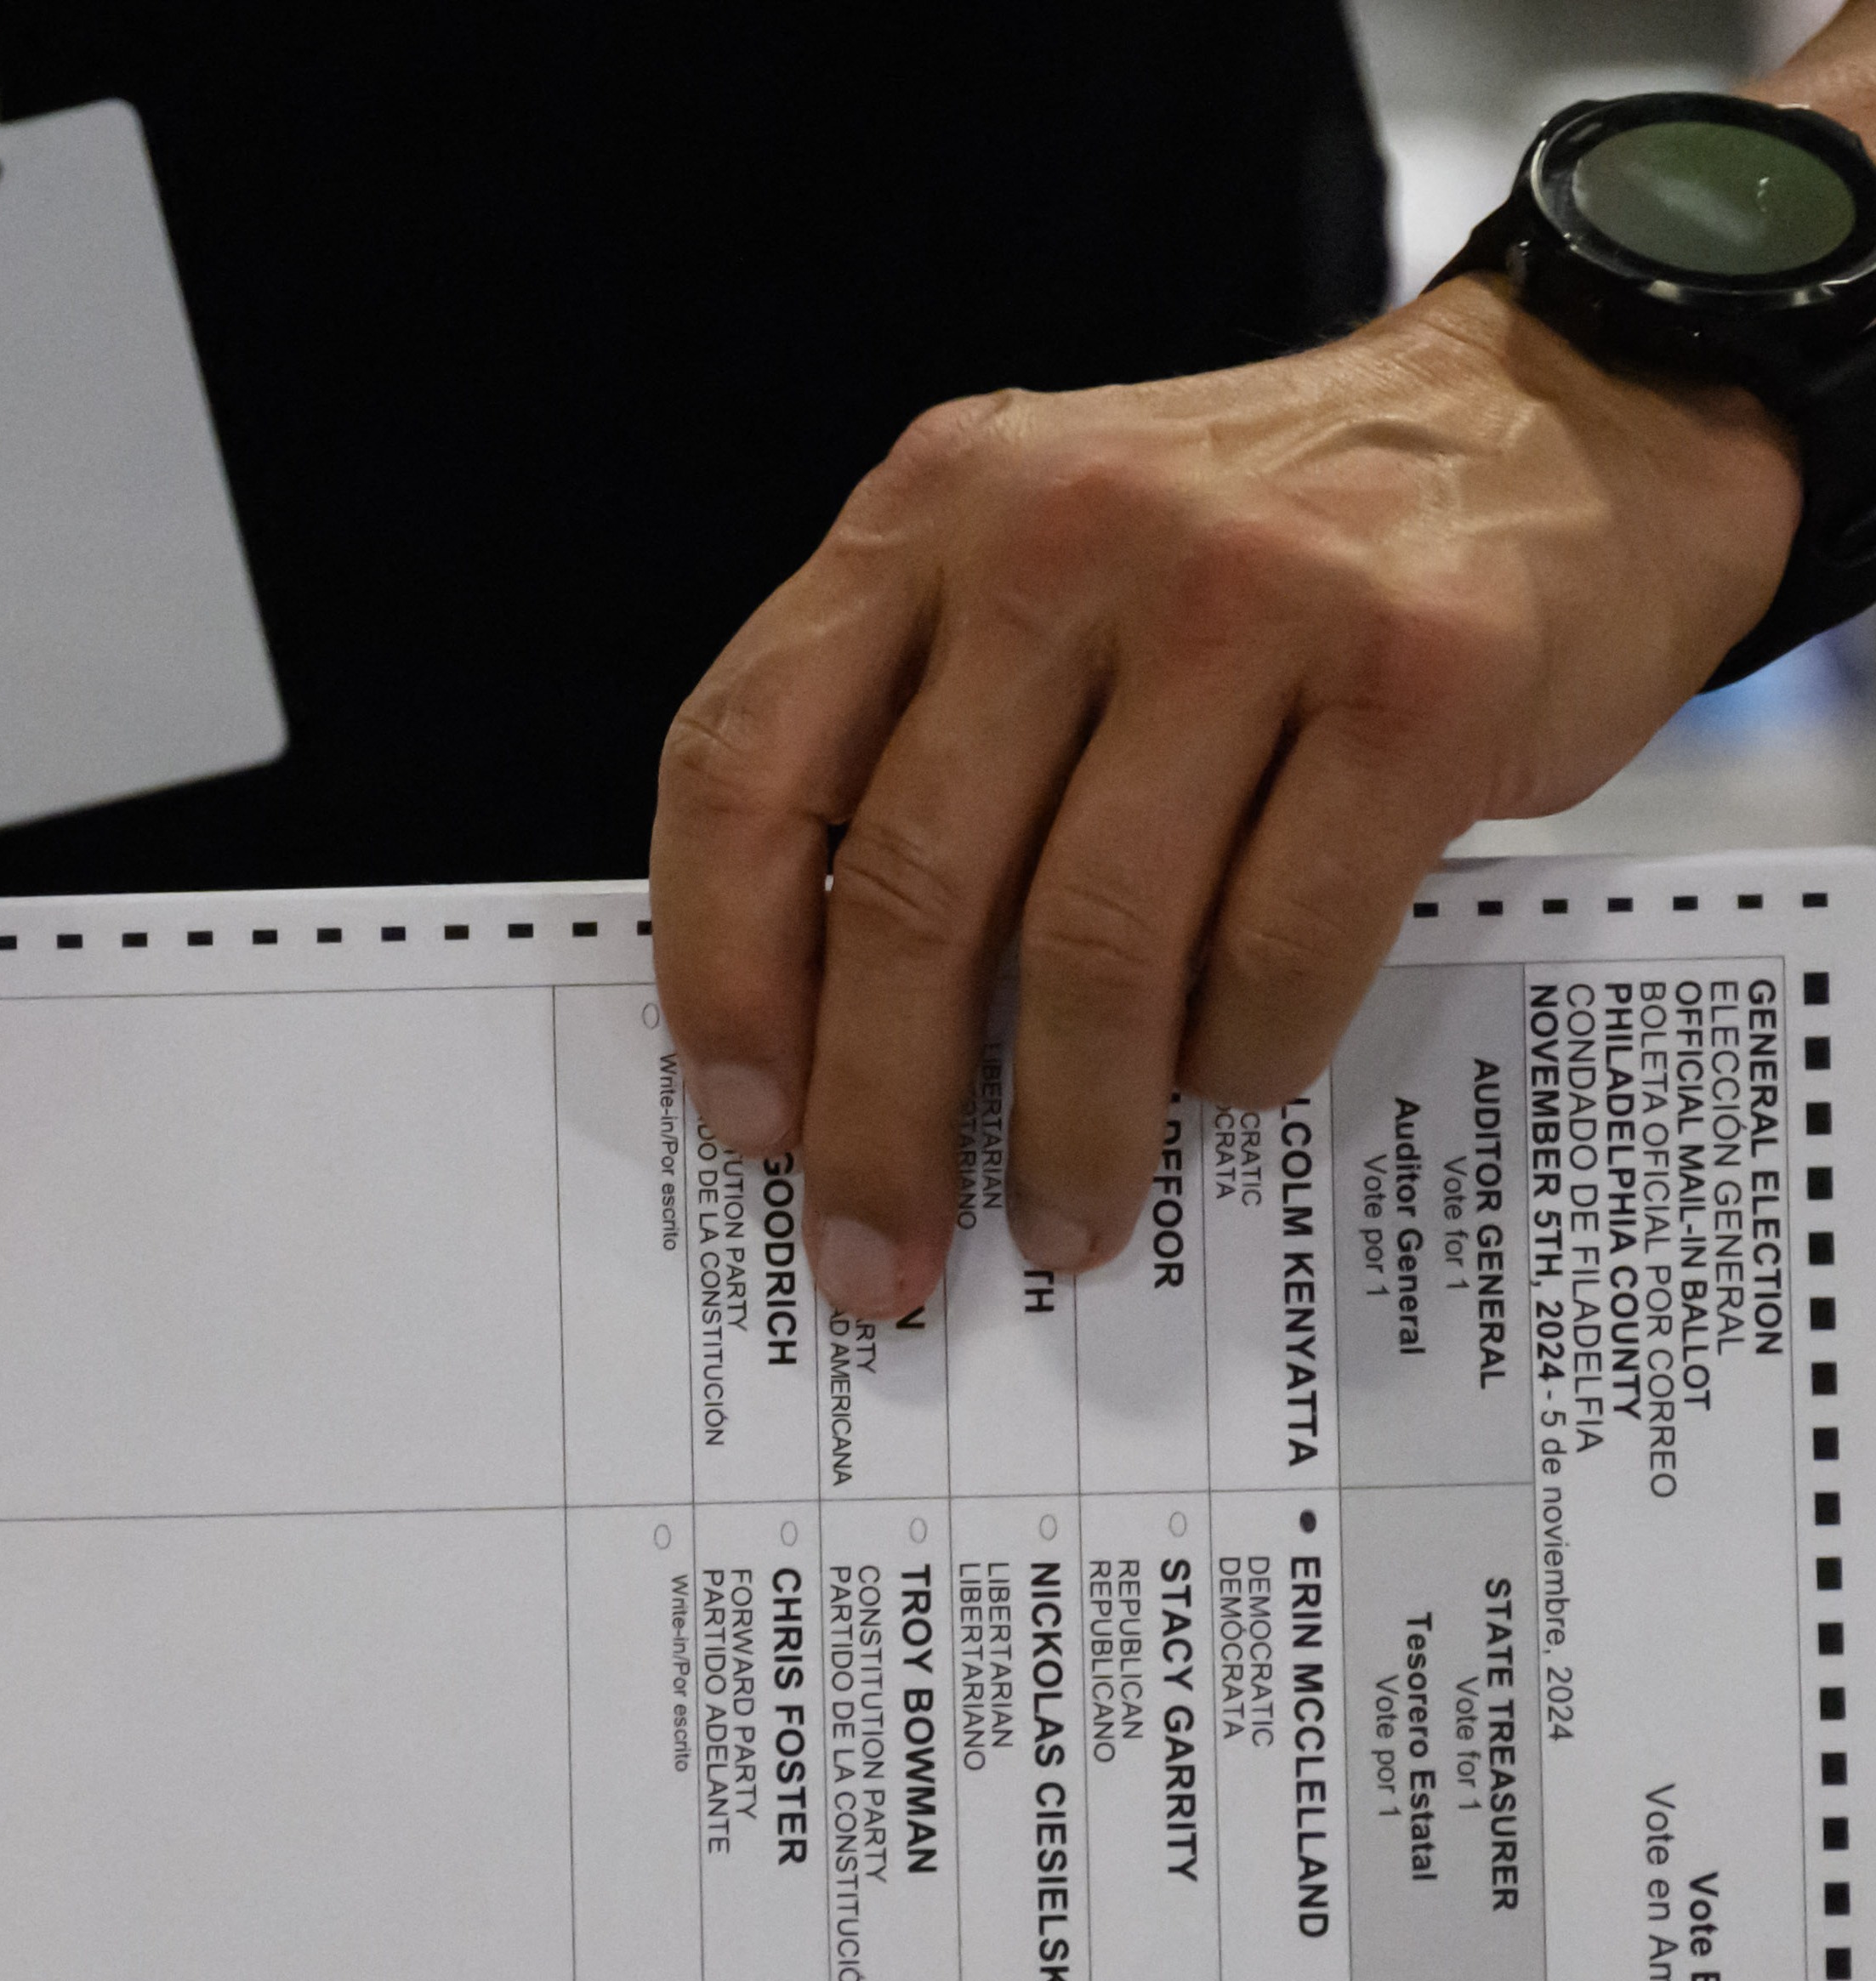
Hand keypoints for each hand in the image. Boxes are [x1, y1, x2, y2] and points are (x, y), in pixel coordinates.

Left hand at [651, 276, 1800, 1317]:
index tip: (748, 1118)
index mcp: (928, 509)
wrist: (1566, 418)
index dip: (723, 967)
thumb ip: (924, 735)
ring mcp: (1247, 593)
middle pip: (914, 884)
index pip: (747, 760)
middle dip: (884, 1113)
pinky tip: (1227, 1090)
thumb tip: (827, 1033)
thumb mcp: (1044, 569)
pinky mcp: (1416, 675)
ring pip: (1094, 937)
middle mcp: (1062, 532)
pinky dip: (1239, 1055)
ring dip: (1067, 1125)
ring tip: (1063, 1221)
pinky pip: (1279, 940)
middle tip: (879, 1254)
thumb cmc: (1267, 550)